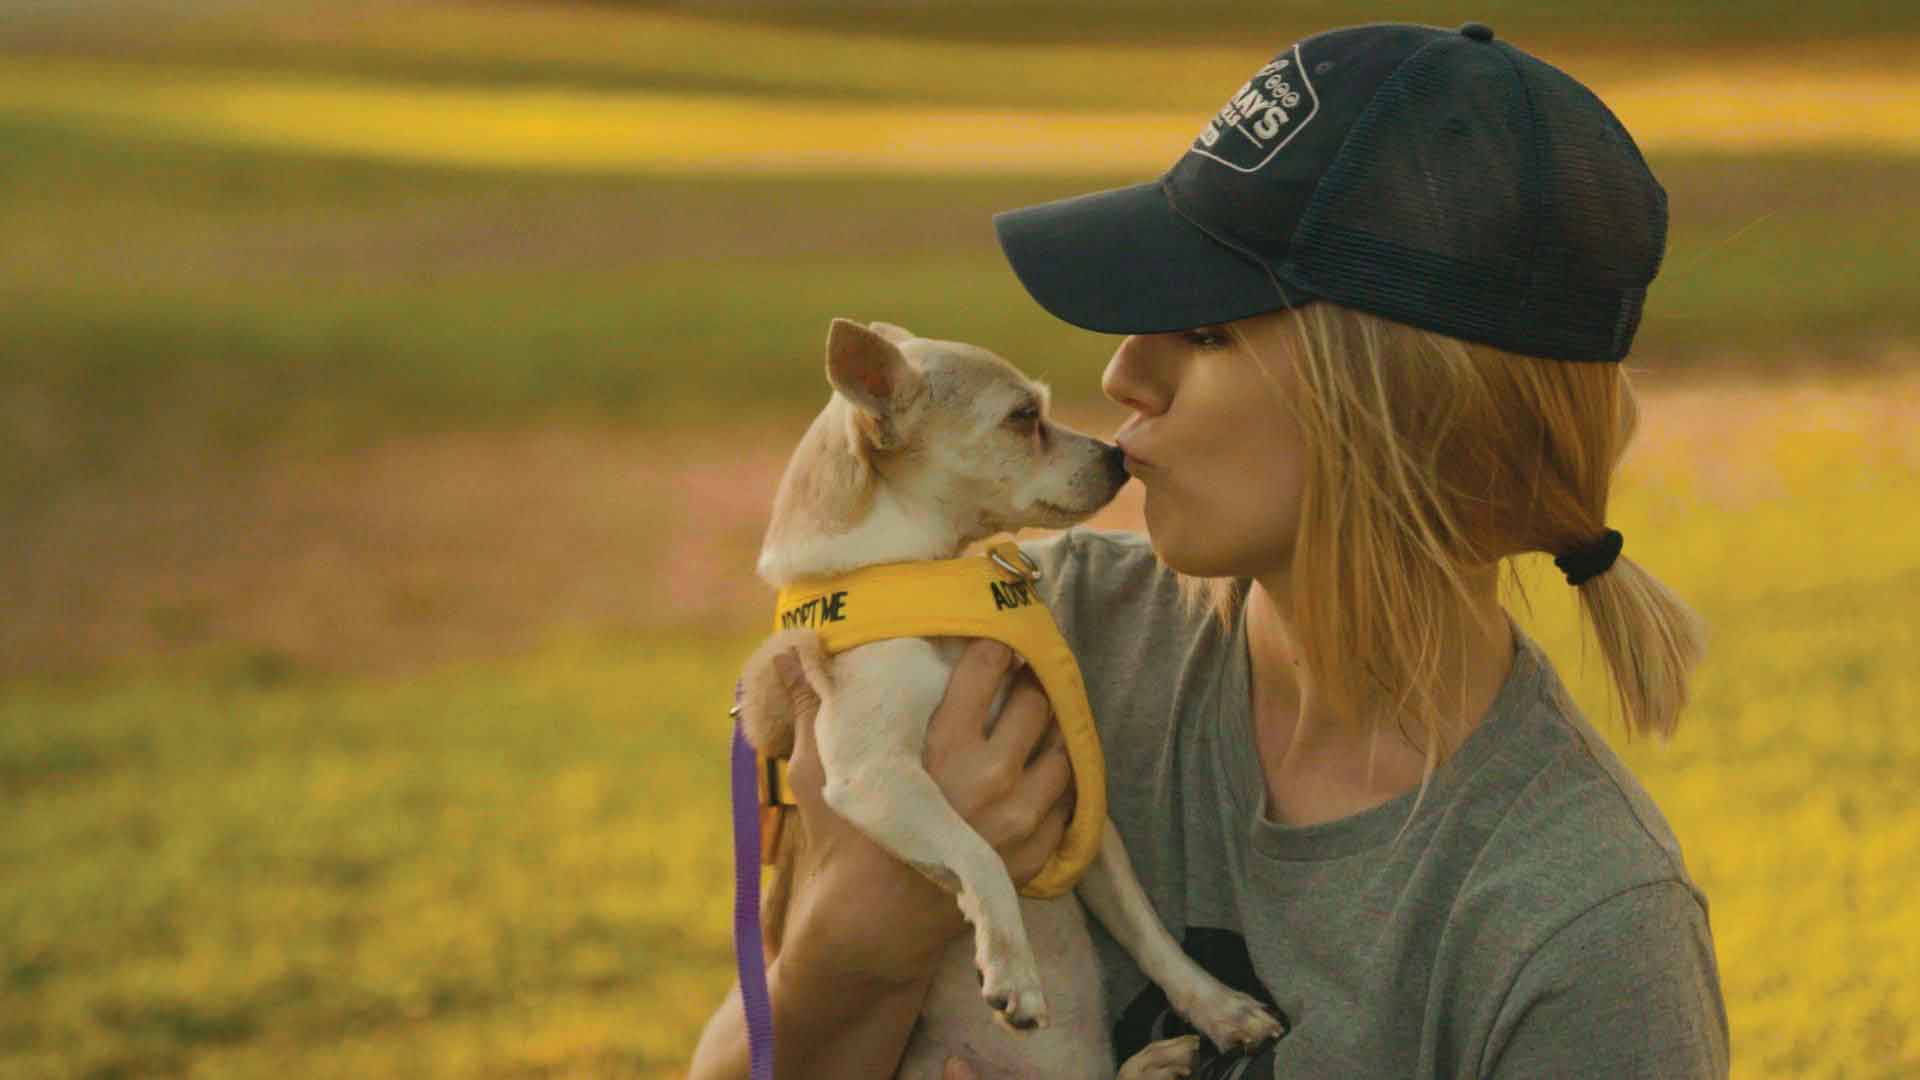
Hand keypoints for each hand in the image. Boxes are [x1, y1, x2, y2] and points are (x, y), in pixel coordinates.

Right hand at [769, 638, 1074, 985]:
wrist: (871, 924)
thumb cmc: (843, 840)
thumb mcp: (818, 768)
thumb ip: (811, 704)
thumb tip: (791, 649)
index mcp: (944, 745)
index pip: (991, 668)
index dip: (995, 649)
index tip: (994, 645)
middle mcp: (991, 776)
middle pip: (1037, 704)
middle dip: (1028, 688)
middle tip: (1017, 684)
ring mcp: (1019, 818)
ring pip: (1062, 750)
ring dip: (1051, 734)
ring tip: (1035, 727)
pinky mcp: (1034, 852)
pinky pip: (1068, 801)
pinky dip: (1058, 783)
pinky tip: (1039, 774)